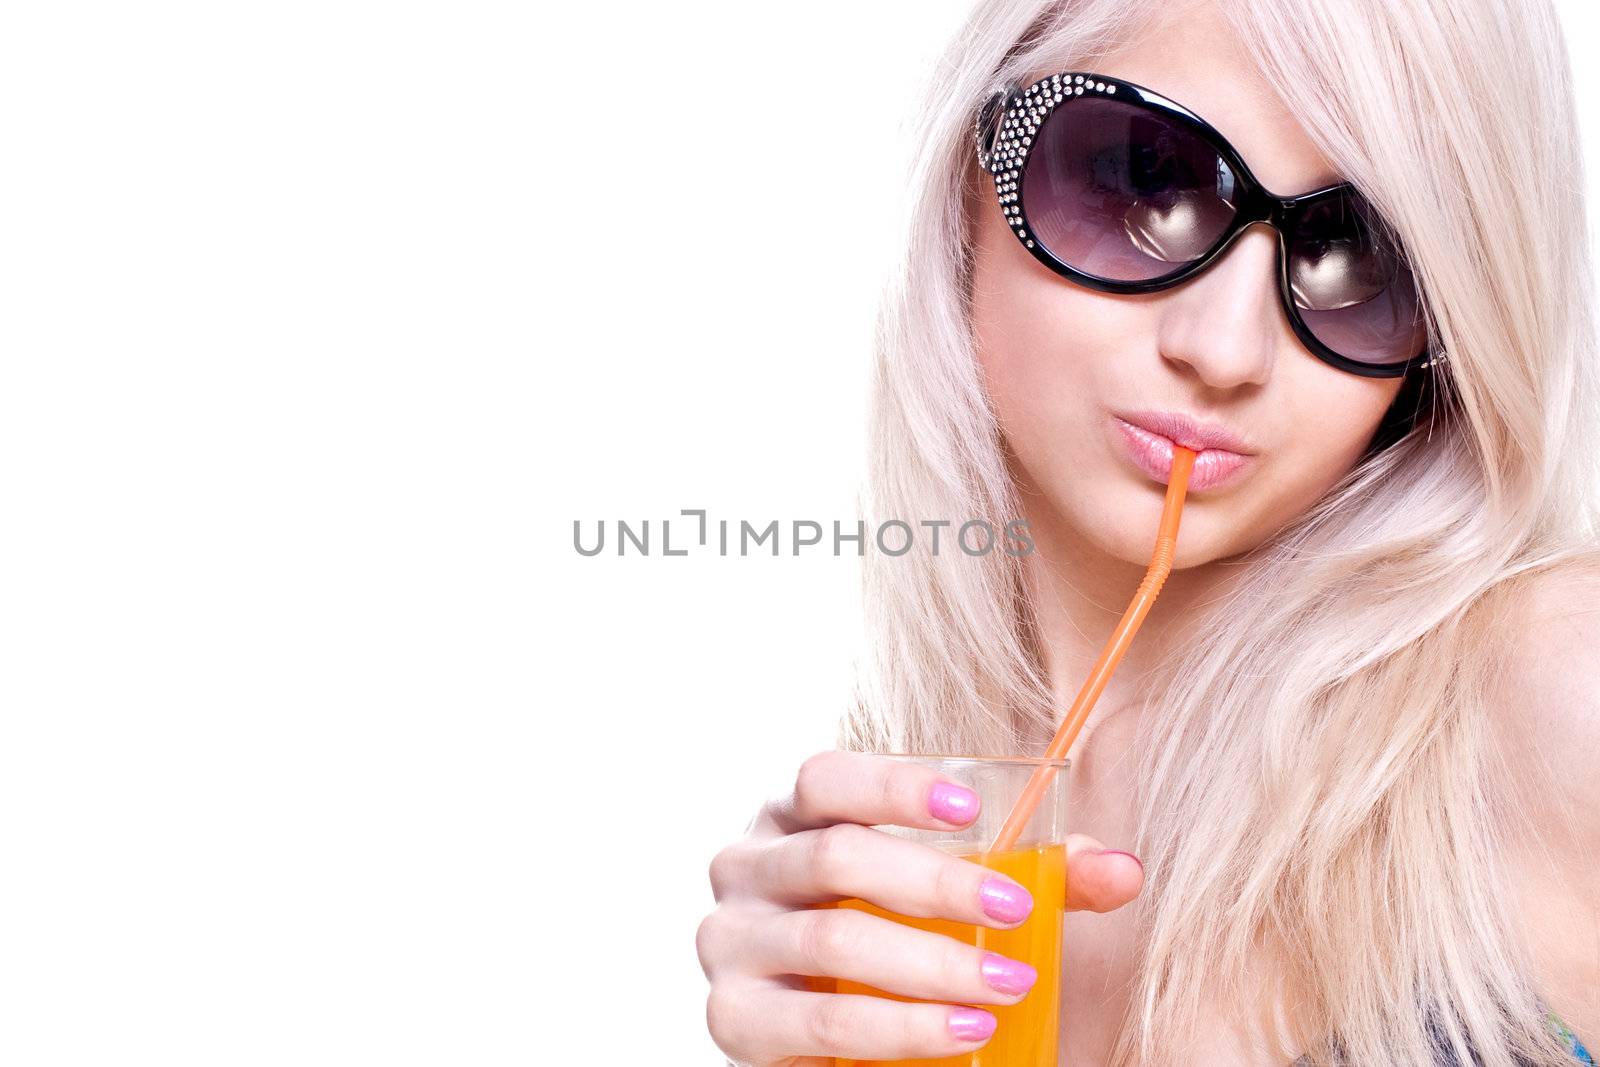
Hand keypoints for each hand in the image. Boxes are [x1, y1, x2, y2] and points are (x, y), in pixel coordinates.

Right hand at [696, 750, 1144, 1065]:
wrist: (825, 1029)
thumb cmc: (892, 937)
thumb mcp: (953, 896)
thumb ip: (1036, 876)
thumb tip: (1125, 870)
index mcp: (790, 814)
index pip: (825, 776)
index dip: (894, 785)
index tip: (972, 809)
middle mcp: (746, 865)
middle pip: (836, 853)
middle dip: (935, 884)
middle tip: (1016, 911)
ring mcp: (729, 941)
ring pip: (829, 939)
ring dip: (928, 964)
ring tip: (1004, 984)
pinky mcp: (733, 1017)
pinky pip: (815, 1023)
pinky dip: (897, 1028)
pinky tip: (961, 1032)